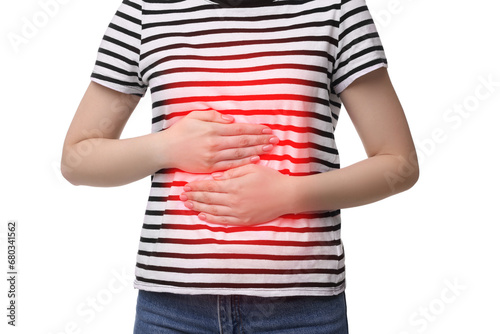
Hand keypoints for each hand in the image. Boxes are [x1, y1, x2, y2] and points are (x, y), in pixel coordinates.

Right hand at [162, 110, 278, 172]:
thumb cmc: (180, 132)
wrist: (165, 150)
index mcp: (213, 129)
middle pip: (243, 141)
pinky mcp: (210, 167)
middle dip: (260, 140)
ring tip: (269, 148)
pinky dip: (244, 162)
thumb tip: (231, 120)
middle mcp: (215, 143)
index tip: (267, 129)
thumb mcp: (195, 116)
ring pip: (240, 153)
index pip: (239, 129)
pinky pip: (231, 165)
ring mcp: (213, 157)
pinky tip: (255, 159)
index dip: (255, 129)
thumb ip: (214, 116)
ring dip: (256, 150)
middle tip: (275, 139)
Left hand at [180, 164, 293, 225]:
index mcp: (234, 185)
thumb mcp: (251, 168)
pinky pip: (223, 221)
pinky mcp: (244, 221)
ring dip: (199, 207)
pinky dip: (211, 219)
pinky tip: (202, 216)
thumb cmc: (271, 179)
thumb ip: (232, 172)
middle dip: (193, 197)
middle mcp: (233, 200)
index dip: (196, 186)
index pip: (210, 186)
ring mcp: (238, 212)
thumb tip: (216, 176)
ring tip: (188, 205)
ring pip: (213, 211)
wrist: (287, 195)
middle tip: (181, 196)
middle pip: (208, 199)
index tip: (186, 185)